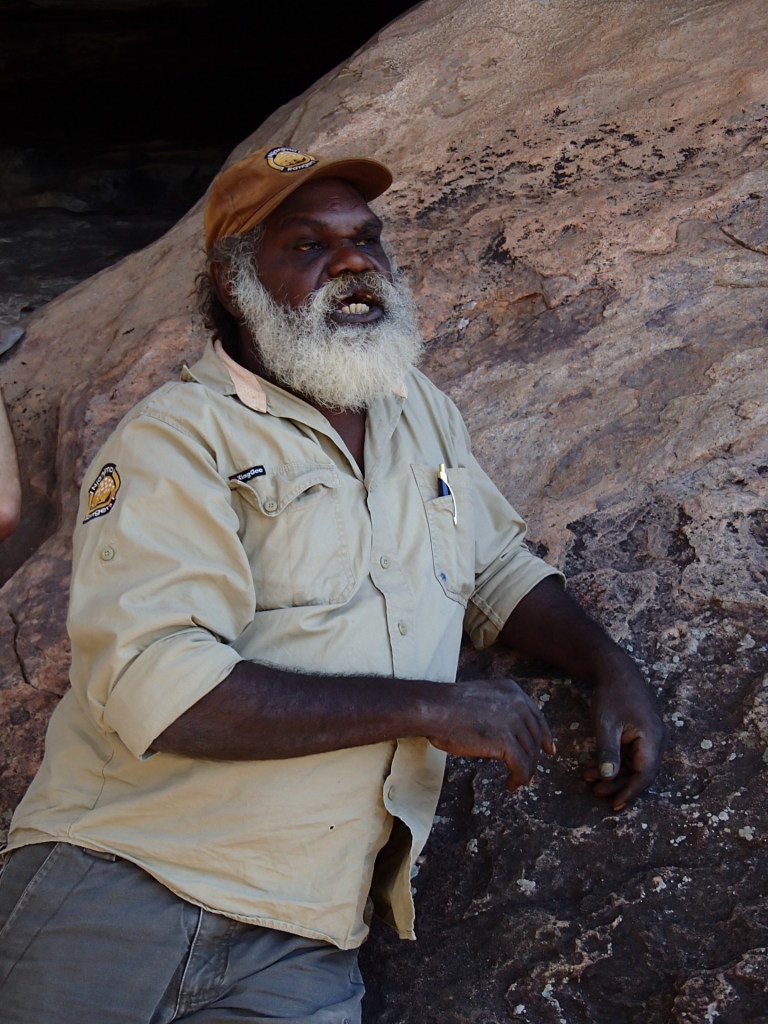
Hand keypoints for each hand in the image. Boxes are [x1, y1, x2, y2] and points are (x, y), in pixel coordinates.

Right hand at [427, 678, 554, 792]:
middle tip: (530, 772)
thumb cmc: (448, 706)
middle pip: (535, 736)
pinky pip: (521, 766)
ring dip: (526, 770)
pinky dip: (519, 778)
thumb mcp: (482, 698)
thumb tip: (507, 733)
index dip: (545, 735)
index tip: (549, 749)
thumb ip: (498, 709)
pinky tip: (510, 784)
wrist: (435, 709)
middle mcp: (517, 704)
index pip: (536, 716)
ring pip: (530, 753)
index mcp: (512, 691)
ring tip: (517, 781)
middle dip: (535, 756)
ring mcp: (513, 722)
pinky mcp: (506, 742)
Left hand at [583, 658, 666, 811]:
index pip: (645, 775)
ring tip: (589, 780)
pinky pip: (632, 756)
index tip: (614, 805)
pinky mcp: (643, 735)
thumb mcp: (606, 724)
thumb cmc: (611, 695)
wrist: (616, 671)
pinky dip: (615, 763)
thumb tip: (608, 777)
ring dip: (614, 774)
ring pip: (635, 766)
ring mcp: (652, 738)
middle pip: (641, 773)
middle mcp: (658, 741)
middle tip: (595, 792)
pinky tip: (594, 768)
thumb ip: (608, 751)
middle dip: (618, 785)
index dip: (630, 792)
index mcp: (653, 738)